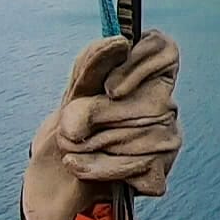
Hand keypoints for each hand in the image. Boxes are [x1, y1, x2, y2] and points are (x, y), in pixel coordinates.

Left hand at [21, 30, 182, 219]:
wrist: (52, 177)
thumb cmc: (68, 127)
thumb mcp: (74, 89)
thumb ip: (94, 62)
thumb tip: (120, 42)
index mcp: (146, 76)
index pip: (165, 52)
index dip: (139, 66)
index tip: (108, 86)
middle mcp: (164, 104)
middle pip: (151, 100)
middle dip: (101, 116)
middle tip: (71, 124)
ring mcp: (167, 139)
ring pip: (142, 136)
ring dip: (93, 144)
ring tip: (72, 147)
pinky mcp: (158, 173)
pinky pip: (137, 167)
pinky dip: (99, 168)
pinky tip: (82, 166)